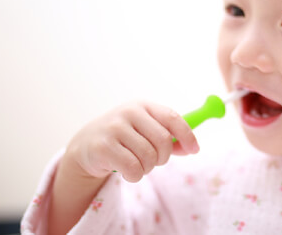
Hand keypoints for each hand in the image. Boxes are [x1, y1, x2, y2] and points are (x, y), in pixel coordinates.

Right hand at [63, 101, 199, 182]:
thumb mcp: (145, 131)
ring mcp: (114, 128)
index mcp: (143, 106)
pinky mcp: (103, 147)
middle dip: (163, 157)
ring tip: (136, 164)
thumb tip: (192, 147)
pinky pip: (133, 169)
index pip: (172, 117)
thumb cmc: (124, 138)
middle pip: (163, 141)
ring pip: (149, 157)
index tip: (195, 150)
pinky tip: (126, 171)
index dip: (187, 135)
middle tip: (154, 161)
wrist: (86, 146)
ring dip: (147, 168)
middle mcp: (129, 112)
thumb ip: (169, 138)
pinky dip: (135, 175)